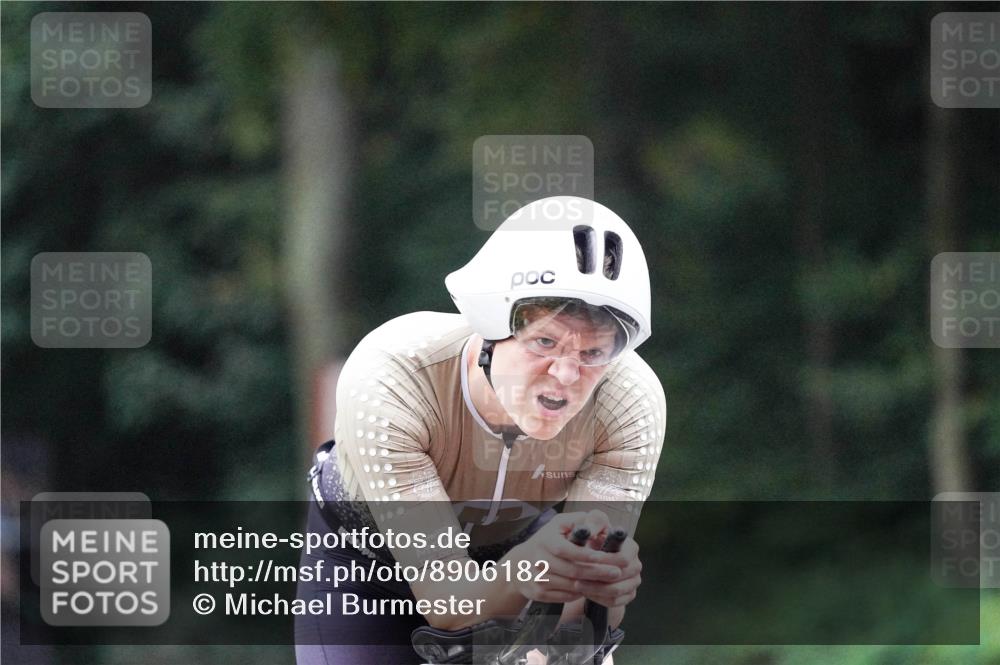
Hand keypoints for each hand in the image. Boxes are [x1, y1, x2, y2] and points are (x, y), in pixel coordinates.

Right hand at [506, 511, 627, 603]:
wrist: (520, 564)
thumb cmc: (549, 539)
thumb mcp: (562, 523)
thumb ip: (582, 520)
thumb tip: (598, 527)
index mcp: (545, 541)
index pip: (569, 550)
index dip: (589, 555)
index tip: (607, 557)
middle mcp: (538, 560)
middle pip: (573, 571)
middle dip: (598, 572)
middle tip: (617, 573)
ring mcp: (537, 579)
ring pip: (571, 586)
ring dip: (592, 585)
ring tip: (608, 582)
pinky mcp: (538, 593)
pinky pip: (565, 597)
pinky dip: (580, 594)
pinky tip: (590, 588)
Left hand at [574, 533, 640, 607]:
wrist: (596, 562)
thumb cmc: (594, 542)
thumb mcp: (594, 527)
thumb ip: (593, 523)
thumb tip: (589, 529)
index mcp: (631, 548)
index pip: (623, 558)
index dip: (605, 560)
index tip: (587, 560)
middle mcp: (636, 565)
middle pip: (619, 576)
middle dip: (597, 576)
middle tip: (577, 575)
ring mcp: (634, 582)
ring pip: (616, 590)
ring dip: (595, 588)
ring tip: (577, 584)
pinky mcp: (628, 595)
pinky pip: (614, 601)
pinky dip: (598, 598)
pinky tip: (585, 592)